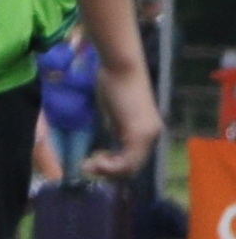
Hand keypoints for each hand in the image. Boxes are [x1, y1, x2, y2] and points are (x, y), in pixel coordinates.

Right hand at [88, 70, 162, 185]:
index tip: (92, 158)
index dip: (112, 166)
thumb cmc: (114, 82)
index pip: (133, 160)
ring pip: (130, 168)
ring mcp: (147, 135)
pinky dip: (109, 166)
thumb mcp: (115, 112)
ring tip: (88, 164)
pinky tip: (94, 159)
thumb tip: (114, 137)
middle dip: (108, 172)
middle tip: (87, 166)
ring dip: (107, 171)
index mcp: (146, 131)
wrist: (121, 67)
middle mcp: (151, 135)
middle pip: (132, 168)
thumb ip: (117, 127)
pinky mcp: (139, 133)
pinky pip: (126, 161)